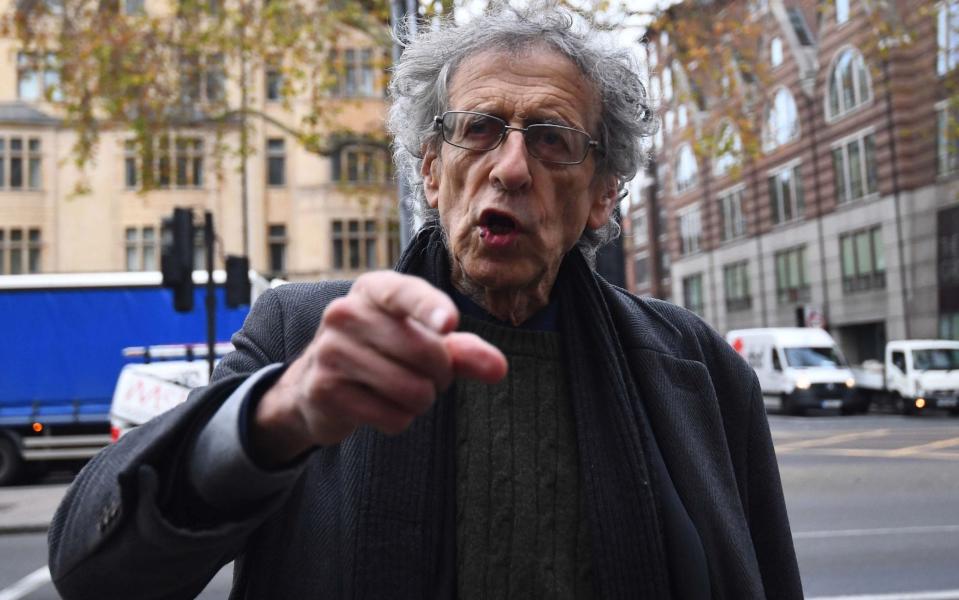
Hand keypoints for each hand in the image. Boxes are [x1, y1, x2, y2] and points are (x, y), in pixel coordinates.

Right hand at [250, 271, 507, 465]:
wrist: (316, 385)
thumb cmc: (382, 352)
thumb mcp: (422, 341)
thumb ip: (463, 351)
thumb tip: (498, 368)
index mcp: (373, 289)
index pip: (405, 293)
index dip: (429, 308)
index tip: (449, 324)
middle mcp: (345, 312)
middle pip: (425, 352)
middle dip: (441, 374)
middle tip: (429, 376)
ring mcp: (330, 351)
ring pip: (411, 389)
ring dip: (422, 400)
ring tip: (405, 391)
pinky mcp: (324, 389)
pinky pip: (391, 416)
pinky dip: (400, 420)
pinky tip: (382, 407)